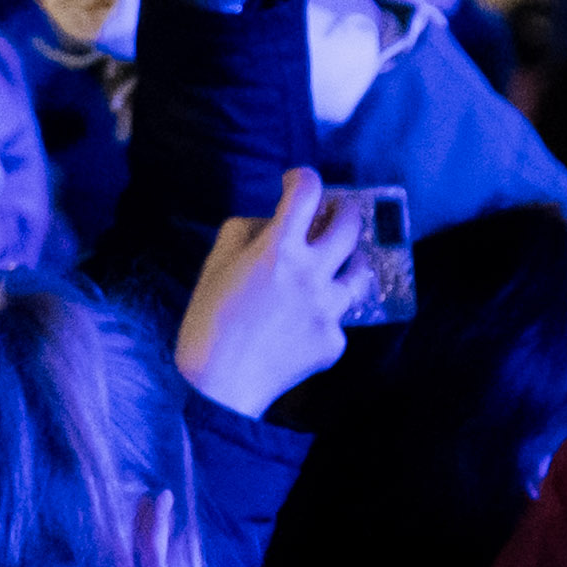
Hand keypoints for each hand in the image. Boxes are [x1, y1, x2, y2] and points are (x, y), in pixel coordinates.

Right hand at [179, 166, 366, 414]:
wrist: (219, 388)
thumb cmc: (207, 323)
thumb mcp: (214, 266)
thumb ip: (243, 233)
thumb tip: (268, 223)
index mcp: (279, 249)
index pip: (307, 191)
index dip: (303, 178)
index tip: (296, 184)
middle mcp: (313, 273)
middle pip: (350, 225)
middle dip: (342, 211)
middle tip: (333, 214)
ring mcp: (329, 309)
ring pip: (359, 273)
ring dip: (346, 264)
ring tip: (330, 270)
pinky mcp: (334, 340)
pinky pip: (338, 319)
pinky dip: (323, 316)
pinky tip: (301, 326)